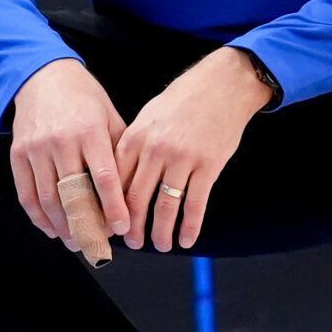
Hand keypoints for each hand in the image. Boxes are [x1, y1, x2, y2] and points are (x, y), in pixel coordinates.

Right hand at [10, 59, 129, 249]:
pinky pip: (26, 193)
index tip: (122, 228)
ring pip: (49, 199)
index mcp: (89, 131)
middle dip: (87, 225)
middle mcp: (61, 141)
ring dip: (63, 226)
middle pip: (74, 194)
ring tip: (76, 242)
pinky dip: (38, 216)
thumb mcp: (109, 115)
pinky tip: (51, 229)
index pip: (103, 178)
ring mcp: (36, 148)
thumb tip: (134, 189)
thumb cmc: (83, 97)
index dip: (113, 207)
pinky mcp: (18, 154)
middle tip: (98, 246)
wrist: (42, 75)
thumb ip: (120, 150)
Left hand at [118, 48, 271, 252]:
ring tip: (160, 245)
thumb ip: (133, 146)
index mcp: (136, 138)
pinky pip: (195, 203)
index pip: (116, 181)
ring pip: (165, 205)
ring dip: (160, 232)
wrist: (221, 85)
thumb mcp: (148, 117)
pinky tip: (187, 240)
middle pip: (137, 198)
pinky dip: (190, 226)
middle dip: (132, 227)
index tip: (109, 224)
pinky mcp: (208, 166)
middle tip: (131, 243)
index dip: (111, 207)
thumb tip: (120, 180)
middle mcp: (155, 150)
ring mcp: (182, 159)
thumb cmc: (182, 101)